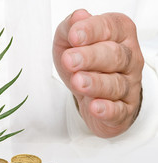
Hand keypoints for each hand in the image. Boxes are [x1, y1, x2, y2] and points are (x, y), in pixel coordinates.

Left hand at [53, 9, 143, 137]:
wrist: (91, 95)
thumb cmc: (83, 64)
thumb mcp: (69, 42)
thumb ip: (70, 28)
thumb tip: (78, 16)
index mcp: (119, 35)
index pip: (110, 27)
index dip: (92, 30)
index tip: (75, 35)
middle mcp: (129, 59)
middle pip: (114, 56)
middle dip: (91, 57)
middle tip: (70, 60)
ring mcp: (129, 85)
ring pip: (115, 84)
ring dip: (96, 83)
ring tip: (78, 82)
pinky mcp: (124, 110)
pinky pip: (118, 110)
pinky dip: (107, 109)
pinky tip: (95, 107)